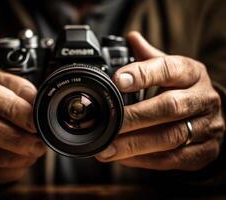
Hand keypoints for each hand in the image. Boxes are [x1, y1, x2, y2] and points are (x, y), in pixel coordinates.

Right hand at [0, 67, 45, 185]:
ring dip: (8, 156)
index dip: (13, 107)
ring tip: (32, 154)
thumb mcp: (3, 85)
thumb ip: (19, 91)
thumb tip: (39, 106)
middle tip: (38, 143)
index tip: (36, 119)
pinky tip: (20, 166)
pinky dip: (1, 172)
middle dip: (13, 135)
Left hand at [96, 32, 224, 170]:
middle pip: (170, 107)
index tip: (117, 80)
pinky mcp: (205, 151)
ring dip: (136, 144)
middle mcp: (203, 98)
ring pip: (171, 137)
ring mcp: (208, 127)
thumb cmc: (182, 88)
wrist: (211, 112)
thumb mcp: (170, 68)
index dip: (142, 74)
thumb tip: (131, 38)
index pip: (169, 69)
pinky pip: (174, 159)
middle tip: (108, 123)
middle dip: (135, 117)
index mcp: (192, 73)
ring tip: (108, 148)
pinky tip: (123, 158)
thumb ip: (149, 57)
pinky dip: (146, 160)